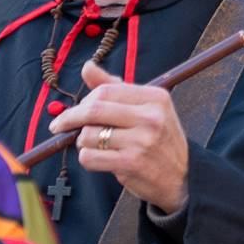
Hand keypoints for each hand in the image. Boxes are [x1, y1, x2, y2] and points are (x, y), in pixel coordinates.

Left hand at [57, 60, 189, 212]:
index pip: (105, 91)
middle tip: (60, 126)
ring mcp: (142, 141)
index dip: (83, 101)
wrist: (184, 177)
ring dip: (82, 142)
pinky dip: (87, 158)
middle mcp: (151, 117)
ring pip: (88, 135)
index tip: (74, 111)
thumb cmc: (159, 140)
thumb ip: (115, 88)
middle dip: (70, 118)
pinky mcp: (131, 163)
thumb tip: (87, 67)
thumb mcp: (147, 109)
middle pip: (93, 109)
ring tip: (97, 146)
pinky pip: (89, 157)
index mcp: (155, 98)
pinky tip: (100, 159)